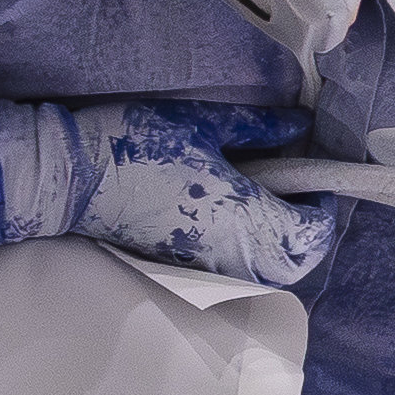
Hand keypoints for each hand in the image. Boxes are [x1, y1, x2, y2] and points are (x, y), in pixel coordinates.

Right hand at [5, 99, 339, 287]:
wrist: (70, 178)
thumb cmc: (135, 145)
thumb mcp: (204, 122)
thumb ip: (261, 128)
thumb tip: (300, 127)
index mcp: (243, 219)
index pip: (312, 233)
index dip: (323, 206)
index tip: (314, 177)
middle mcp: (232, 256)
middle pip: (297, 262)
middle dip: (308, 230)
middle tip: (298, 188)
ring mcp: (208, 267)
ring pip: (270, 273)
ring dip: (284, 244)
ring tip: (271, 198)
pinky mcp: (187, 268)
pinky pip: (240, 271)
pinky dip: (255, 251)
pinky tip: (240, 214)